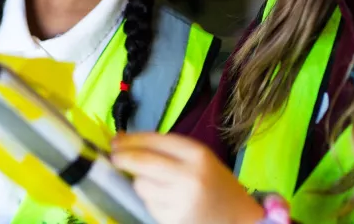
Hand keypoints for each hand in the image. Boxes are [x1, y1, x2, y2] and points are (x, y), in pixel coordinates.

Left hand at [111, 133, 263, 223]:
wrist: (240, 220)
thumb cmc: (217, 184)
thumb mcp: (200, 158)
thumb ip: (169, 150)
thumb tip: (127, 143)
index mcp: (197, 154)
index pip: (156, 141)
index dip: (132, 139)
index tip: (117, 138)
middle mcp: (188, 176)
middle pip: (143, 162)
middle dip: (123, 157)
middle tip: (113, 155)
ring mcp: (180, 201)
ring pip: (142, 185)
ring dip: (139, 182)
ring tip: (154, 183)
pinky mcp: (173, 221)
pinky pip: (149, 205)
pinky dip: (149, 200)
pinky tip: (163, 200)